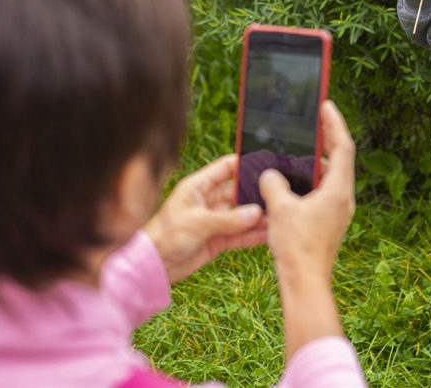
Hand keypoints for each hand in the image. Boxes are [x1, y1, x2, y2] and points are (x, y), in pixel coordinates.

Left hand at [144, 154, 266, 283]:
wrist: (152, 266)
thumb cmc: (165, 236)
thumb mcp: (198, 223)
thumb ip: (229, 219)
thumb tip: (256, 213)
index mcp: (199, 186)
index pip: (226, 168)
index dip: (244, 164)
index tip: (264, 165)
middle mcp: (209, 200)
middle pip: (238, 192)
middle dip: (256, 194)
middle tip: (277, 196)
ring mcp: (214, 220)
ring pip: (242, 215)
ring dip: (258, 217)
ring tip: (277, 218)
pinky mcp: (217, 240)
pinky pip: (239, 234)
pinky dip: (253, 235)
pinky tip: (268, 234)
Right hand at [259, 100, 355, 358]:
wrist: (305, 283)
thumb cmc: (296, 246)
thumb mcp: (279, 207)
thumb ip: (273, 183)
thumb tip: (271, 174)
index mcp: (337, 190)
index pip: (342, 147)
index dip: (334, 123)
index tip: (327, 105)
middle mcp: (343, 198)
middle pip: (339, 158)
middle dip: (327, 138)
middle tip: (315, 120)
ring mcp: (337, 211)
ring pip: (331, 175)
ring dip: (317, 159)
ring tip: (301, 146)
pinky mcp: (328, 221)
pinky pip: (323, 190)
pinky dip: (311, 178)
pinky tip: (293, 178)